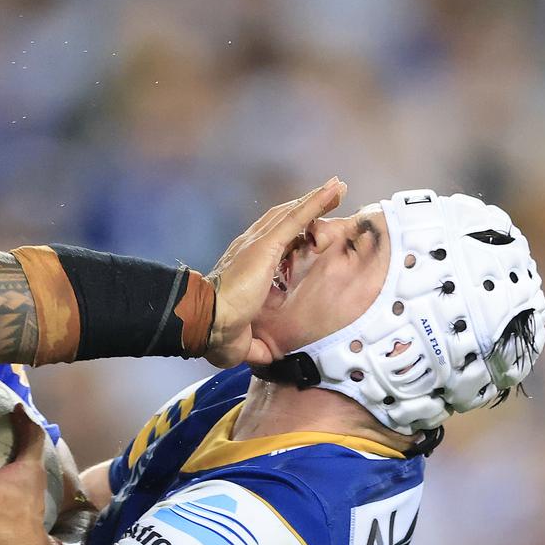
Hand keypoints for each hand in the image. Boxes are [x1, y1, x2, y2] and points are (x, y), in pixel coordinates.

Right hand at [204, 177, 346, 366]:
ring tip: (337, 187)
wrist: (208, 322)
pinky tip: (334, 189)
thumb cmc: (218, 333)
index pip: (271, 245)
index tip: (307, 234)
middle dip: (305, 209)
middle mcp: (248, 248)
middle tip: (329, 197)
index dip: (290, 236)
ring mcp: (257, 244)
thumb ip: (255, 344)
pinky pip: (297, 217)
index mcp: (242, 267)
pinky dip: (316, 201)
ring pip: (292, 214)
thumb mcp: (244, 339)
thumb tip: (265, 356)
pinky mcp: (266, 244)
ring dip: (315, 199)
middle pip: (282, 221)